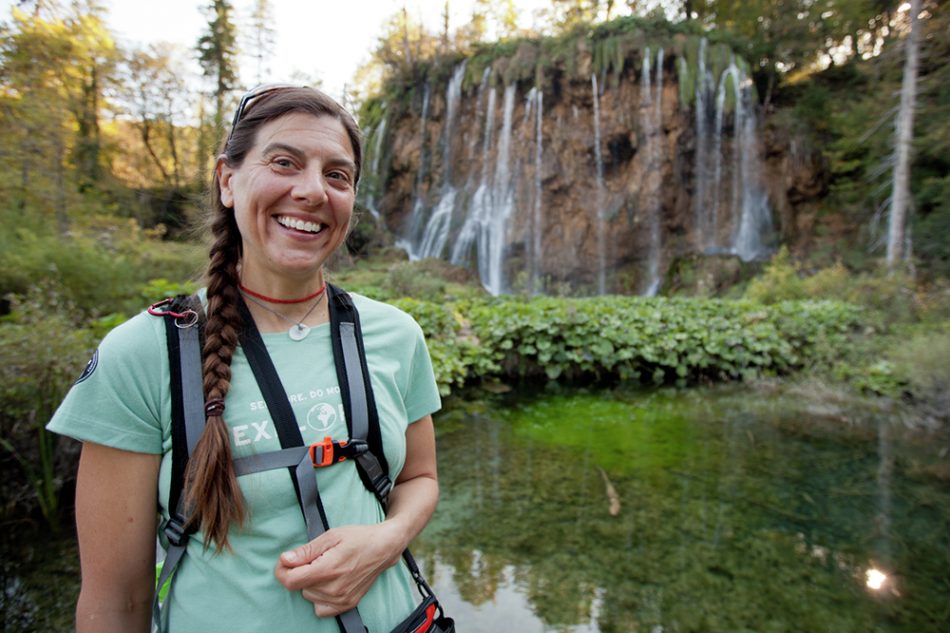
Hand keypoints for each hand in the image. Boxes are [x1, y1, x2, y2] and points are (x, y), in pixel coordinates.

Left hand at [274, 522, 405, 616]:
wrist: (383, 548)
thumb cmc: (358, 538)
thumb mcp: (331, 536)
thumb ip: (306, 550)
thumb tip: (285, 560)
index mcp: (328, 569)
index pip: (291, 581)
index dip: (282, 571)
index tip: (285, 562)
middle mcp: (334, 588)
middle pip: (300, 587)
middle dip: (302, 572)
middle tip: (317, 558)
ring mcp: (341, 599)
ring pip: (310, 596)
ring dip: (312, 584)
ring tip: (328, 568)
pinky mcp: (347, 604)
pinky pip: (320, 608)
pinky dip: (320, 597)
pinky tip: (329, 582)